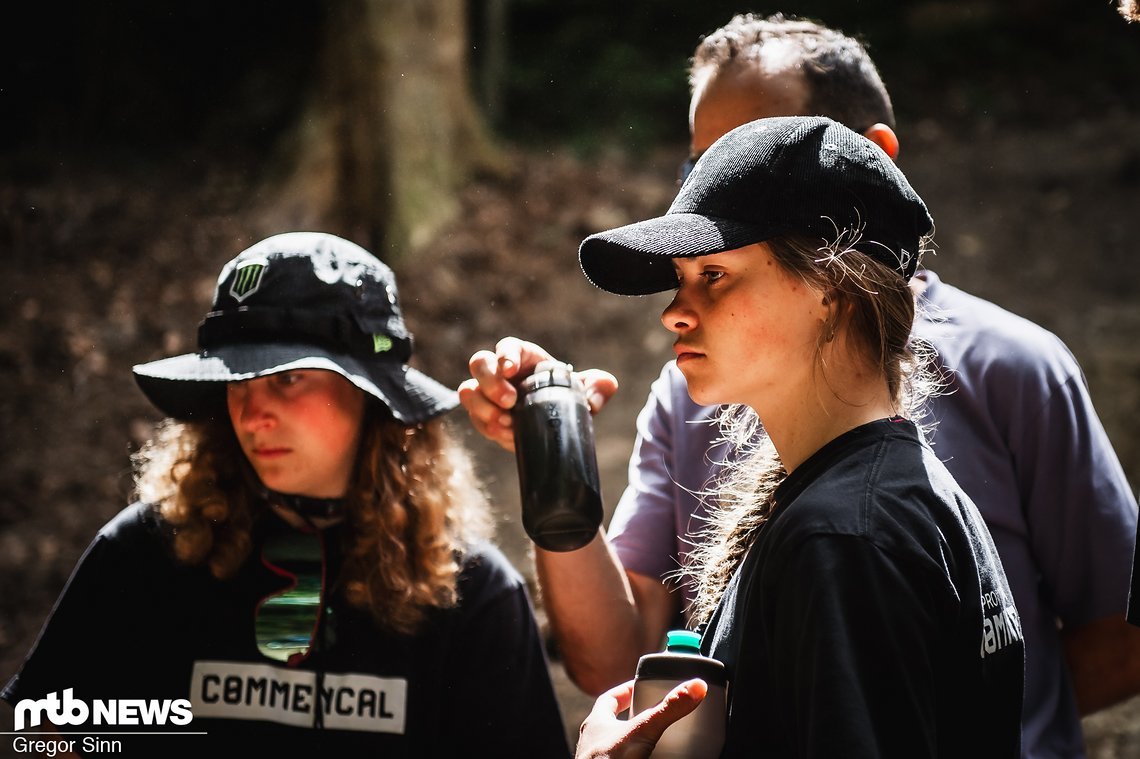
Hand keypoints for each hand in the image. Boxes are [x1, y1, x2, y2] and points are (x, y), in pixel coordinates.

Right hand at [457, 336, 617, 451]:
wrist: (556, 424)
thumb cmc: (568, 399)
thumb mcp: (588, 392)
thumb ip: (599, 387)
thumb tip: (598, 394)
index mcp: (524, 358)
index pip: (508, 347)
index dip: (505, 355)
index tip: (510, 370)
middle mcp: (501, 372)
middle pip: (479, 363)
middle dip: (490, 382)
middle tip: (510, 402)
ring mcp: (488, 394)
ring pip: (468, 391)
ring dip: (482, 408)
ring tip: (507, 424)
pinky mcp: (483, 416)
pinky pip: (474, 418)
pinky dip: (487, 428)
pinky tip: (507, 436)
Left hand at [575, 678, 706, 758]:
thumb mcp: (642, 731)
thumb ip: (668, 709)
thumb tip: (695, 687)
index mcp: (597, 723)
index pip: (610, 699)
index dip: (626, 691)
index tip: (641, 687)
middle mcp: (595, 742)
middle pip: (616, 723)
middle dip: (636, 720)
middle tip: (657, 716)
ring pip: (621, 746)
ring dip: (639, 744)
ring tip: (661, 743)